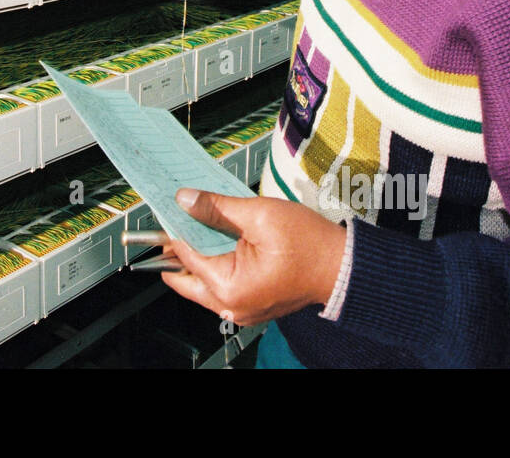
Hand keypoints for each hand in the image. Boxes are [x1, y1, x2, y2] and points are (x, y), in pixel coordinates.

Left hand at [158, 188, 348, 326]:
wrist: (344, 266)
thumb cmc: (309, 243)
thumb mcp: (260, 214)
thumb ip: (217, 207)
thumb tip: (184, 199)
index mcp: (229, 287)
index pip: (185, 256)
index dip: (174, 228)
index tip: (166, 208)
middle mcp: (231, 305)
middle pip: (186, 276)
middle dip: (179, 247)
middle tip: (177, 217)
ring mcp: (241, 309)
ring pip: (202, 282)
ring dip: (198, 255)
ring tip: (200, 223)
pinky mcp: (251, 304)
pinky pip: (221, 284)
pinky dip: (216, 263)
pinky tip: (219, 239)